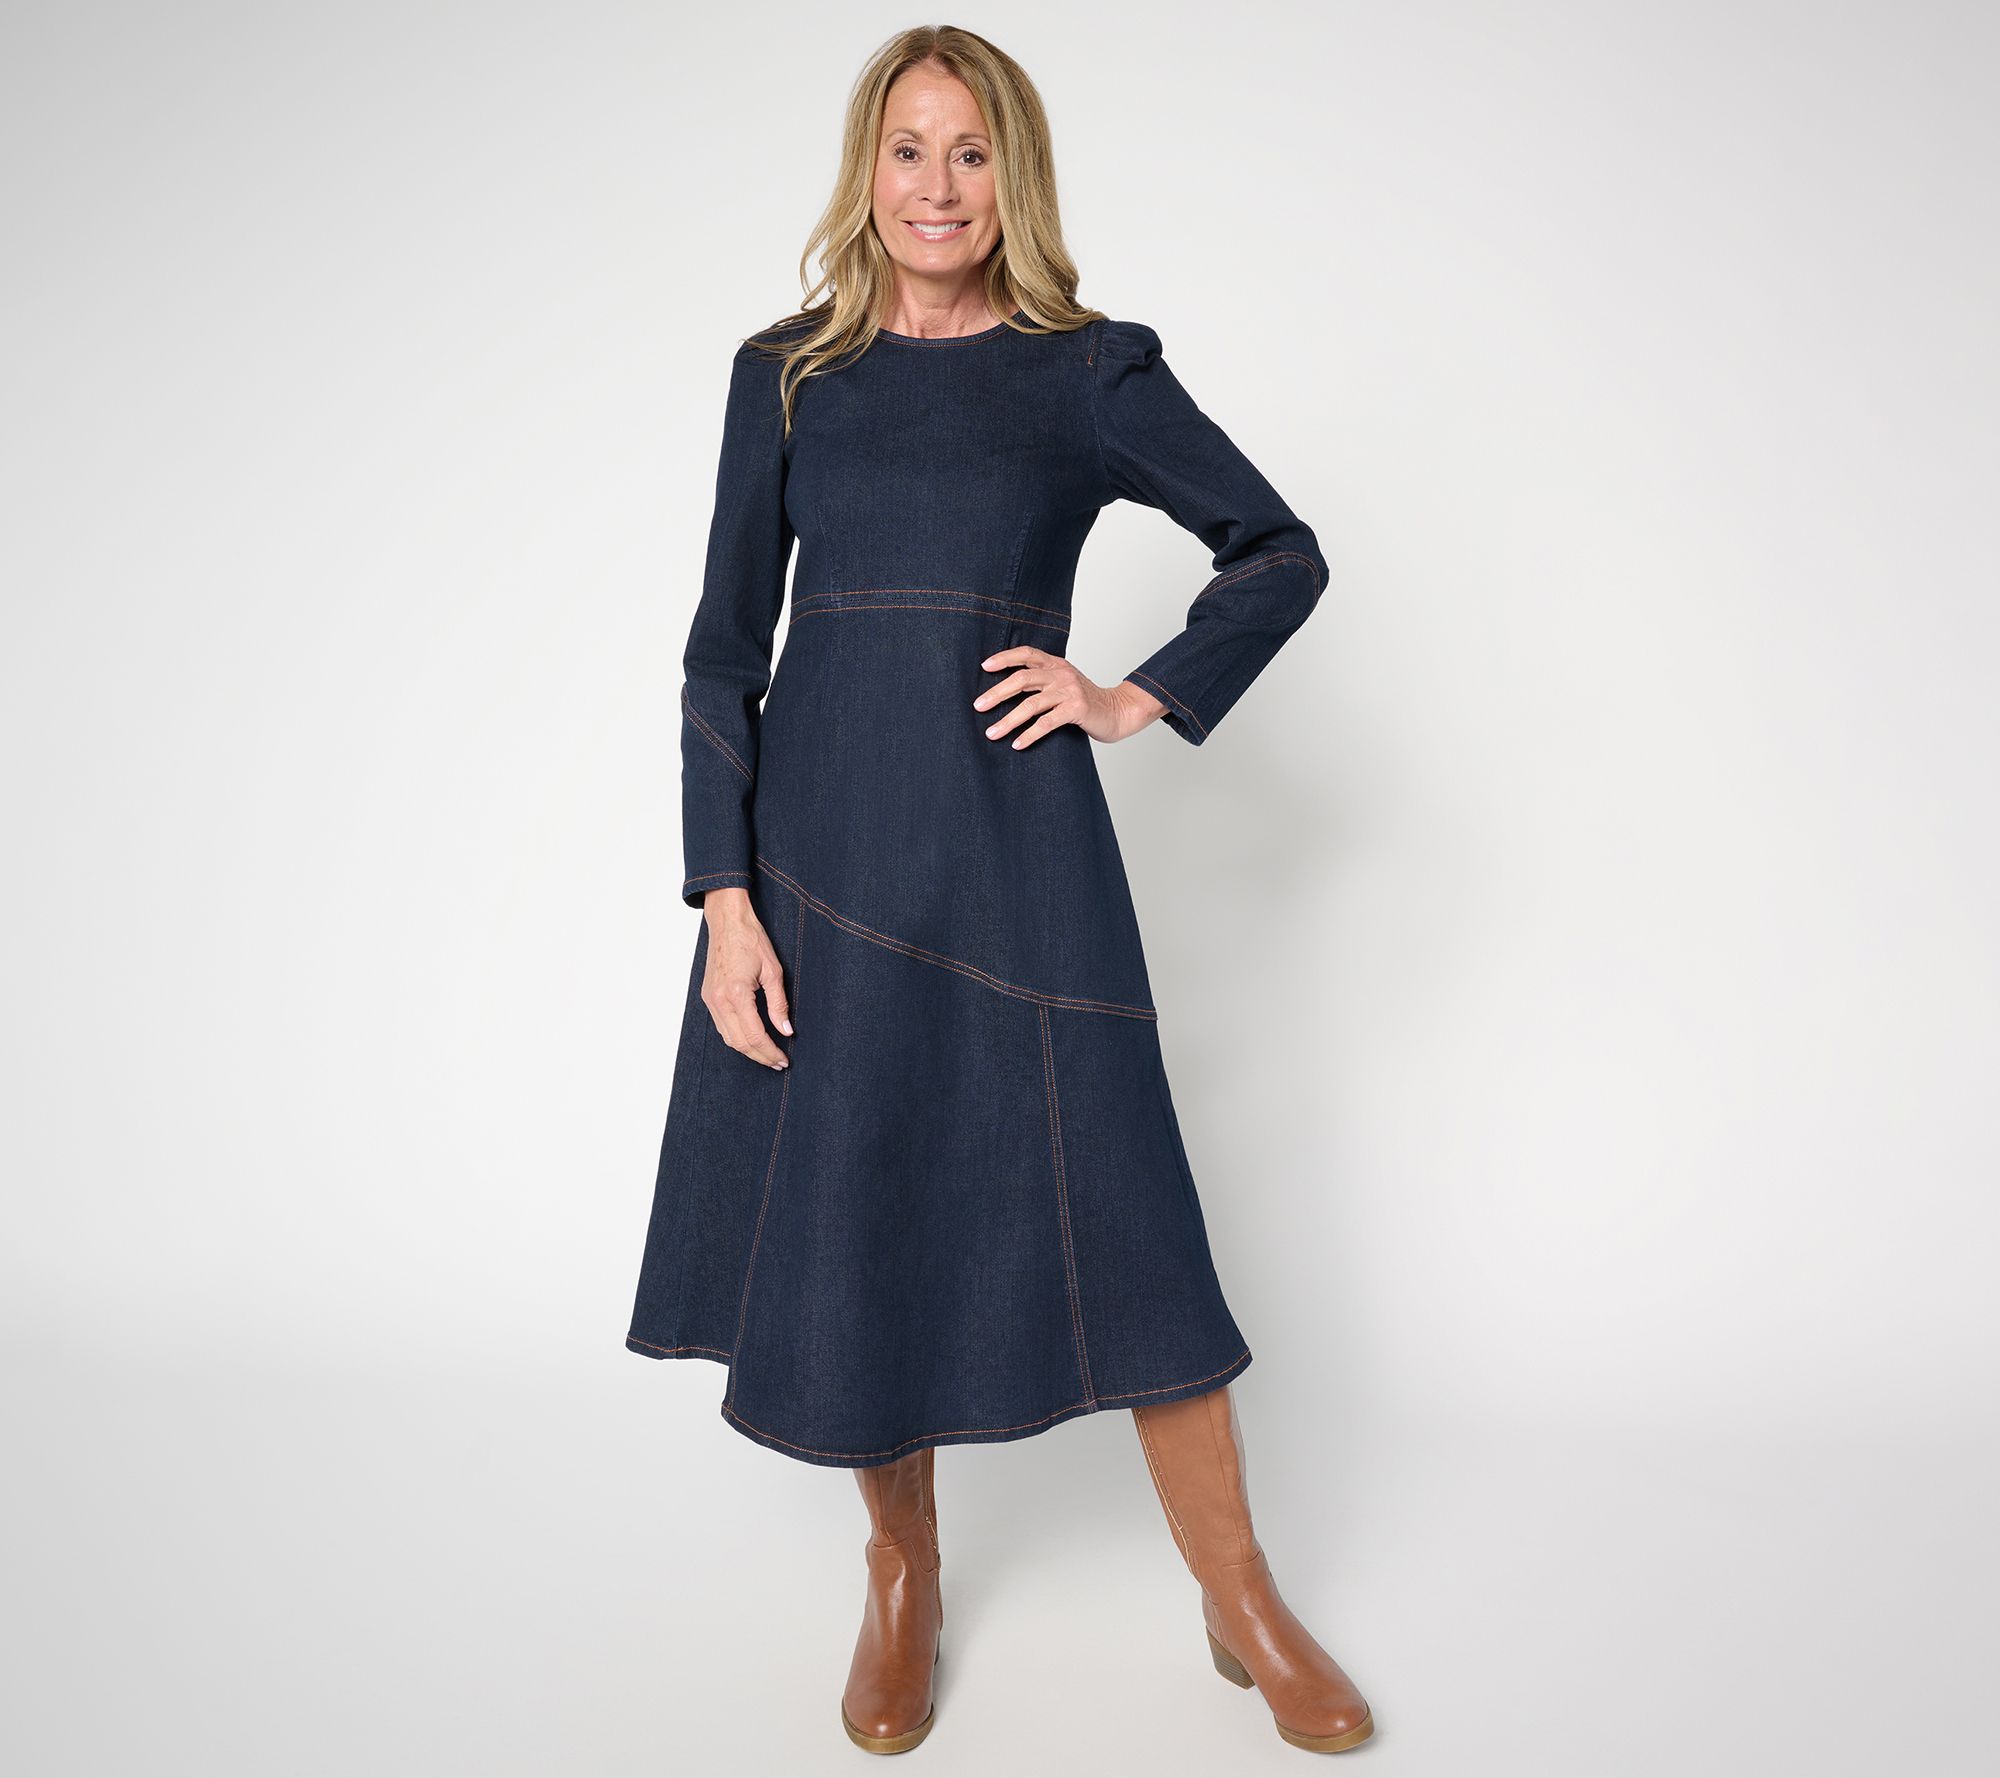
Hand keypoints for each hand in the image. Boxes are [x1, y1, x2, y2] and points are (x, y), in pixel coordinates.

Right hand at [698, 887, 791, 1069]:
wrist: (727, 922)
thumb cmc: (751, 940)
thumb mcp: (773, 971)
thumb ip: (779, 1004)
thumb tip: (786, 1030)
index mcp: (736, 994)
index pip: (755, 1035)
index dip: (770, 1052)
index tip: (783, 1059)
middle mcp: (719, 1000)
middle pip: (739, 1042)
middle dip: (760, 1056)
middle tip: (778, 1063)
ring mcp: (710, 999)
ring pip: (727, 1037)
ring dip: (747, 1050)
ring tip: (767, 1054)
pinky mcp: (707, 996)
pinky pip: (721, 1026)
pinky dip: (736, 1037)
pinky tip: (750, 1038)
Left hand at [974, 647, 1167, 746]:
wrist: (1120, 711)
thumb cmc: (1087, 702)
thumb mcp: (1065, 684)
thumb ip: (1043, 682)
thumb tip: (1007, 690)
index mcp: (1056, 664)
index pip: (1027, 654)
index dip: (1004, 658)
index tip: (984, 666)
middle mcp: (1062, 674)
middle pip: (1022, 679)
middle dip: (997, 693)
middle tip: (978, 706)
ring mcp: (1069, 691)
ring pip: (1030, 705)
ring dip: (1008, 720)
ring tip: (992, 733)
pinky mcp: (1076, 709)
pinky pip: (1046, 723)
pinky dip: (1029, 735)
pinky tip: (1017, 744)